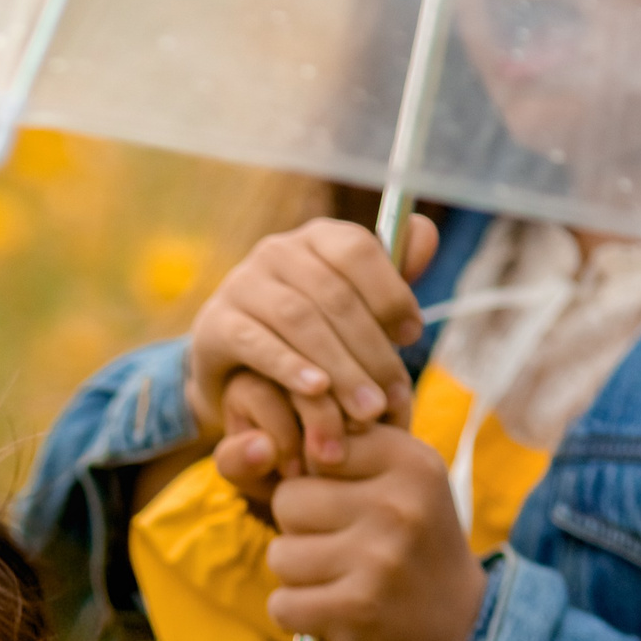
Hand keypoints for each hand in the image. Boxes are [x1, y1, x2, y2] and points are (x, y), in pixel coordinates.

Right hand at [184, 215, 440, 491]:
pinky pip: (257, 343)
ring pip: (298, 318)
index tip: (413, 336)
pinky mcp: (215, 324)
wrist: (237, 372)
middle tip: (392, 395)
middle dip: (369, 347)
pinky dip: (289, 367)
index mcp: (317, 238)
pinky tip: (316, 391)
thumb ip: (389, 280)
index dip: (390, 291)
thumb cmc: (309, 337)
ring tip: (365, 408)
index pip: (357, 249)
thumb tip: (425, 232)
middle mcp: (276, 251)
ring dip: (338, 366)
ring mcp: (241, 284)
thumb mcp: (353, 309)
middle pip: (332, 293)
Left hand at [264, 424, 483, 640]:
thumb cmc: (413, 541)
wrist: (461, 623)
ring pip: (280, 554)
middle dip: (300, 527)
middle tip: (341, 545)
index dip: (316, 479)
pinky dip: (297, 612)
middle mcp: (398, 506)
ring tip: (341, 577)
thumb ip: (346, 449)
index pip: (315, 449)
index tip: (346, 502)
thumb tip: (261, 443)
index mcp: (411, 463)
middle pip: (287, 500)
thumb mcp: (403, 479)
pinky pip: (282, 604)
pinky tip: (333, 608)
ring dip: (299, 573)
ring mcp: (378, 559)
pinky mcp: (358, 609)